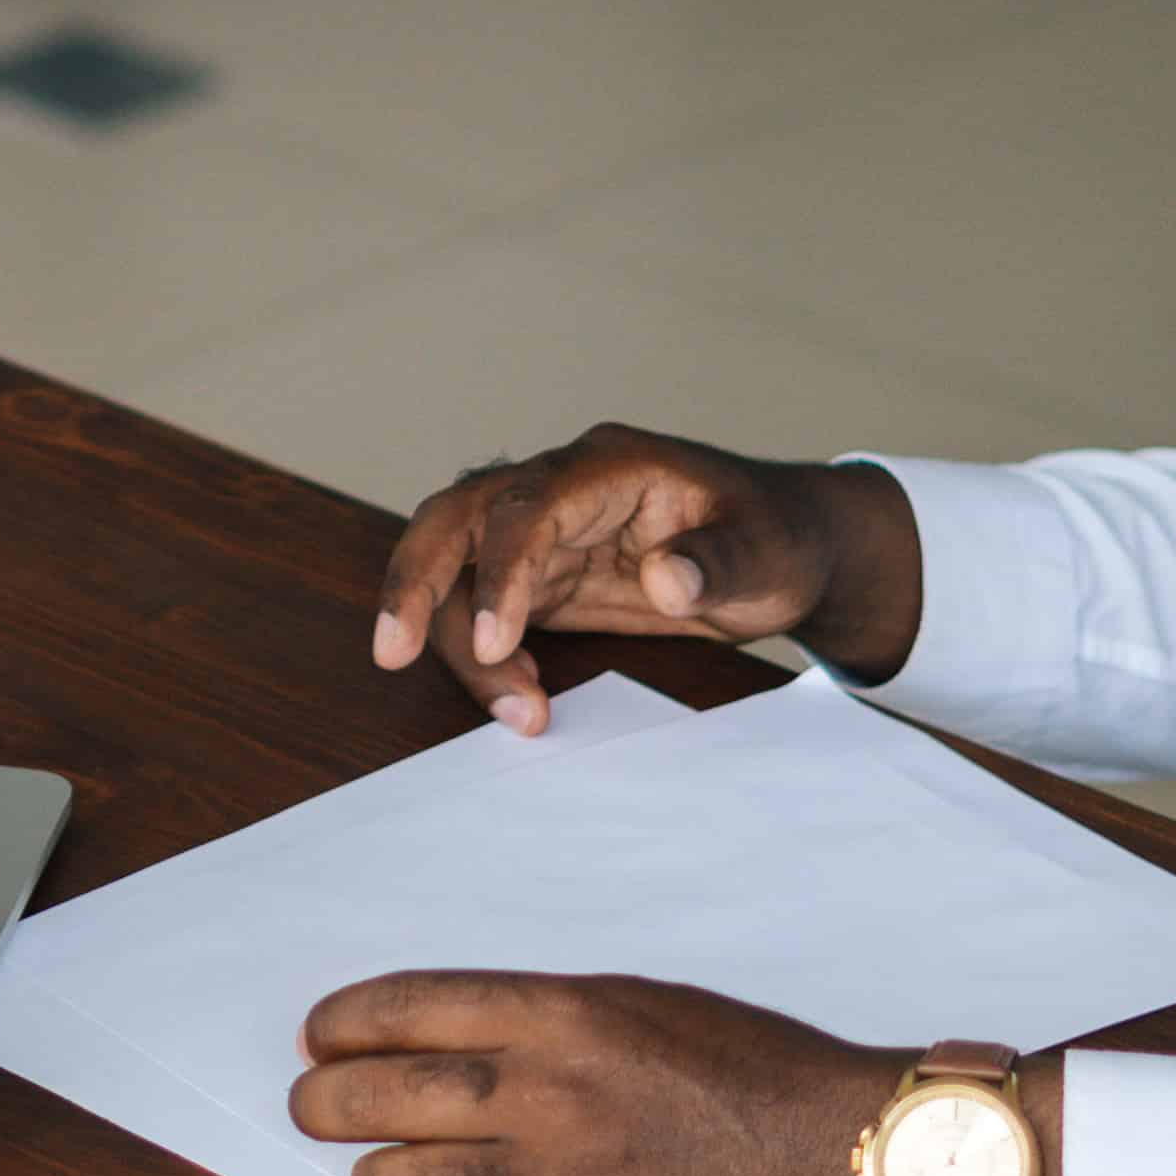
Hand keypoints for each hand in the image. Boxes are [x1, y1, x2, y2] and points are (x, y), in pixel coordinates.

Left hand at [290, 974, 1076, 1175]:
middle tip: (321, 1112)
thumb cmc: (747, 1070)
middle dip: (325, 1105)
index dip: (339, 1027)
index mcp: (557, 1014)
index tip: (321, 1041)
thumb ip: (535, 1018)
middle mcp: (544, 1093)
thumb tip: (436, 1037)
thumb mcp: (636, 1003)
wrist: (840, 1157)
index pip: (398, 1008)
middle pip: (372, 1099)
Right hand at [371, 425, 921, 730]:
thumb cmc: (776, 538)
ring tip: (516, 710)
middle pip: (456, 518)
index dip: (501, 568)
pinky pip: (485, 609)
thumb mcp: (768, 553)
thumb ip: (718, 563)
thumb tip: (666, 580)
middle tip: (390, 651)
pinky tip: (521, 698)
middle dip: (414, 580)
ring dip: (457, 638)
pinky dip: (488, 656)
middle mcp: (560, 488)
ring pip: (458, 568)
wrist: (785, 549)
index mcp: (608, 465)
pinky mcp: (542, 575)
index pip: (527, 504)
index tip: (498, 640)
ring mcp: (544, 532)